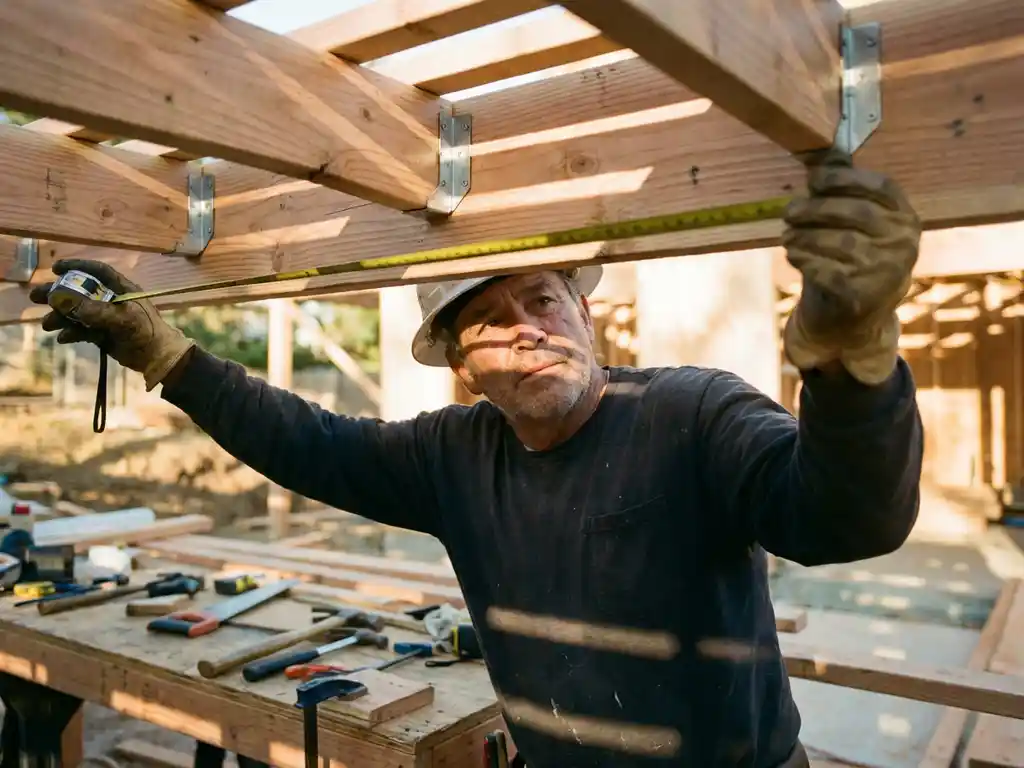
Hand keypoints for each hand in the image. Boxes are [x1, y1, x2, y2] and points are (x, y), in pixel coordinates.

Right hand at [29, 259, 194, 390]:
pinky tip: (63, 338)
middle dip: (57, 294)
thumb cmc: (145, 332)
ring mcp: (106, 317)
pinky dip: (71, 332)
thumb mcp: (120, 319)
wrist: (156, 358)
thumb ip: (92, 310)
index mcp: (122, 289)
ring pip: (77, 312)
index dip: (77, 266)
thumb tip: (60, 300)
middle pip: (80, 291)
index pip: (97, 271)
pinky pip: (81, 329)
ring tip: (48, 324)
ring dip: (61, 316)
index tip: (55, 268)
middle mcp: (111, 300)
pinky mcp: (102, 333)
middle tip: (34, 296)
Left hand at [782, 150, 920, 384]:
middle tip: (788, 211)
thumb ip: (843, 190)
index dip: (844, 179)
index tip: (813, 179)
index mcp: (905, 218)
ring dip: (804, 235)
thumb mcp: (852, 226)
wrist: (852, 322)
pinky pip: (827, 270)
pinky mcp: (864, 296)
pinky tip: (794, 255)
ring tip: (787, 235)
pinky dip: (804, 259)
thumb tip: (826, 152)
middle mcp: (903, 244)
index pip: (881, 187)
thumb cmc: (849, 262)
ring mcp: (887, 272)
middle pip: (856, 213)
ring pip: (838, 242)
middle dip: (815, 209)